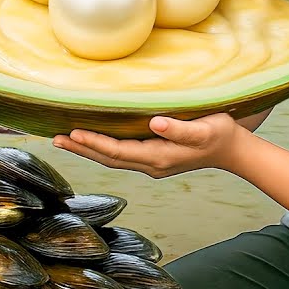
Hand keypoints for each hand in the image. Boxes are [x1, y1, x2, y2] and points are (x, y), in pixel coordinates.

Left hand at [53, 112, 242, 178]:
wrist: (234, 151)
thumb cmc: (220, 135)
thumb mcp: (205, 129)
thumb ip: (180, 129)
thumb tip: (154, 124)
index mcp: (159, 158)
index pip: (118, 152)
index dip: (94, 143)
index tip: (73, 133)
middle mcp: (151, 165)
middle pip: (108, 159)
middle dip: (82, 149)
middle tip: (55, 139)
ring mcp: (152, 164)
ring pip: (112, 159)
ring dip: (88, 150)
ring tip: (65, 140)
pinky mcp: (155, 159)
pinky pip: (121, 156)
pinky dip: (102, 149)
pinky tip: (93, 142)